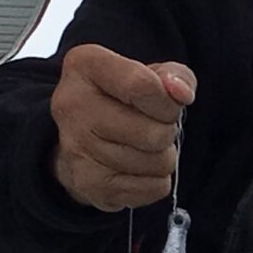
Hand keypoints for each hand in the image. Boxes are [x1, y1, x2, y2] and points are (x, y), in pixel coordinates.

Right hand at [49, 44, 195, 210]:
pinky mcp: (88, 183)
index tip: (170, 106)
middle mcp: (71, 104)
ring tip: (145, 147)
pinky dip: (156, 181)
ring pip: (155, 162)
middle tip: (154, 127)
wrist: (82, 139)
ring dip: (162, 158)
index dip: (169, 102)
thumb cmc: (122, 100)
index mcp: (85, 65)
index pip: (142, 86)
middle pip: (152, 132)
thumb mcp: (151, 74)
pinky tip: (138, 169)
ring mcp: (75, 147)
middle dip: (167, 132)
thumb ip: (174, 75)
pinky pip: (152, 188)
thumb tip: (181, 92)